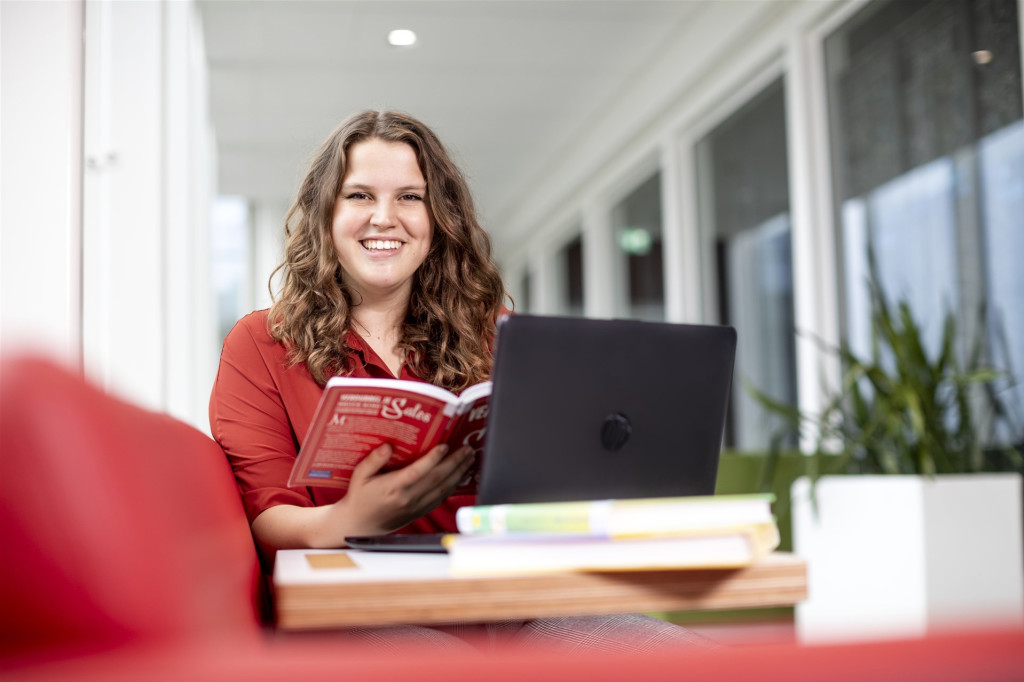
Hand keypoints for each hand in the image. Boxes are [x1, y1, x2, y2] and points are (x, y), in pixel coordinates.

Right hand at [334, 442, 475, 536]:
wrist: (361, 525)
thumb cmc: (360, 498)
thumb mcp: (360, 476)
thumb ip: (373, 460)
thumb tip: (388, 446)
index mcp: (393, 487)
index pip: (417, 472)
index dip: (433, 459)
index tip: (445, 446)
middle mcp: (408, 497)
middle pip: (437, 479)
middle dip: (455, 462)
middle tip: (467, 448)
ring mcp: (416, 506)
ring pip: (443, 488)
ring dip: (459, 472)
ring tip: (469, 458)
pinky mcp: (421, 511)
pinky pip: (441, 497)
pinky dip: (454, 485)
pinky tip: (461, 474)